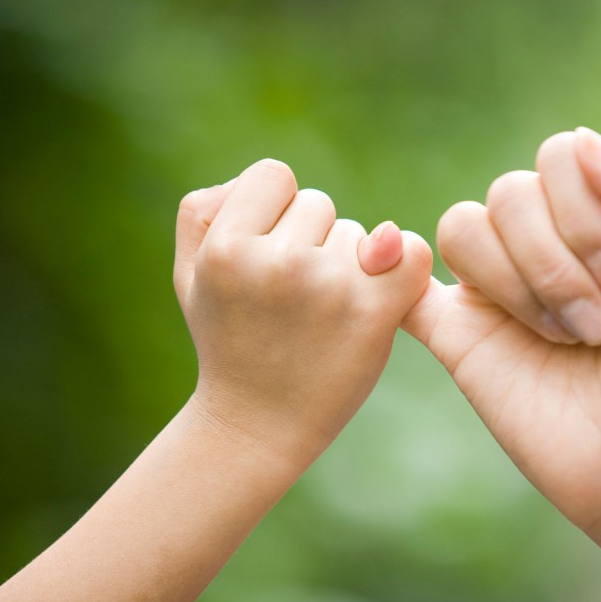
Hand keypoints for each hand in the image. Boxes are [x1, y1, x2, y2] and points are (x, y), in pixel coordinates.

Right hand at [175, 159, 431, 462]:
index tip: (266, 252)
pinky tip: (382, 295)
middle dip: (309, 240)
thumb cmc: (227, 339)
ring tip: (318, 316)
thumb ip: (205, 207)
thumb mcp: (190, 271)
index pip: (273, 175)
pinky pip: (411, 253)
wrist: (256, 426)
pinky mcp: (372, 314)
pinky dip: (404, 267)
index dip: (273, 211)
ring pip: (361, 234)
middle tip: (290, 297)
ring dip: (348, 265)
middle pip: (319, 204)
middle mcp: (278, 264)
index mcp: (226, 248)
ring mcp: (328, 288)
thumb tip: (282, 184)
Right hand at [402, 129, 600, 534]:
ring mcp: (497, 284)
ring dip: (518, 286)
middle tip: (598, 323)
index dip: (585, 213)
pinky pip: (407, 275)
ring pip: (464, 226)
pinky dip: (402, 268)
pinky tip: (455, 298)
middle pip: (510, 191)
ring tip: (561, 338)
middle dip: (557, 262)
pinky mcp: (456, 329)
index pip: (562, 157)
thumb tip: (578, 145)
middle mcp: (546, 240)